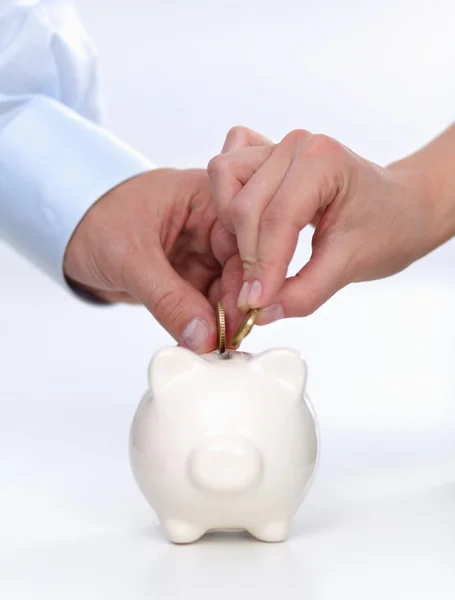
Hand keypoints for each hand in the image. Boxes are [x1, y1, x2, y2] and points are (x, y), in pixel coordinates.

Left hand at [63, 168, 239, 352]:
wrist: (67, 229)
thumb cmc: (94, 218)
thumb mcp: (131, 258)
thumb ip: (168, 298)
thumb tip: (203, 336)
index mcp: (207, 198)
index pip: (242, 239)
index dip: (249, 278)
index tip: (244, 315)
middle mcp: (211, 222)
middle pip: (242, 267)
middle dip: (236, 304)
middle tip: (229, 339)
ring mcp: (201, 250)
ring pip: (227, 289)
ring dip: (221, 318)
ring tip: (215, 345)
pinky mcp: (190, 273)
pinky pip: (207, 302)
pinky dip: (205, 323)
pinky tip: (203, 341)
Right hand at [208, 126, 438, 322]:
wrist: (400, 208)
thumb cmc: (387, 227)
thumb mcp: (350, 266)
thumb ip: (304, 292)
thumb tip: (260, 312)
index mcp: (323, 160)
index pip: (276, 219)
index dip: (262, 267)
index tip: (254, 305)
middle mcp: (296, 145)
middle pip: (243, 205)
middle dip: (247, 256)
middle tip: (255, 295)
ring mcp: (278, 146)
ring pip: (226, 183)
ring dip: (232, 228)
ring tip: (257, 259)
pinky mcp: (266, 155)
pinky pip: (227, 171)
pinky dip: (227, 200)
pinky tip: (248, 227)